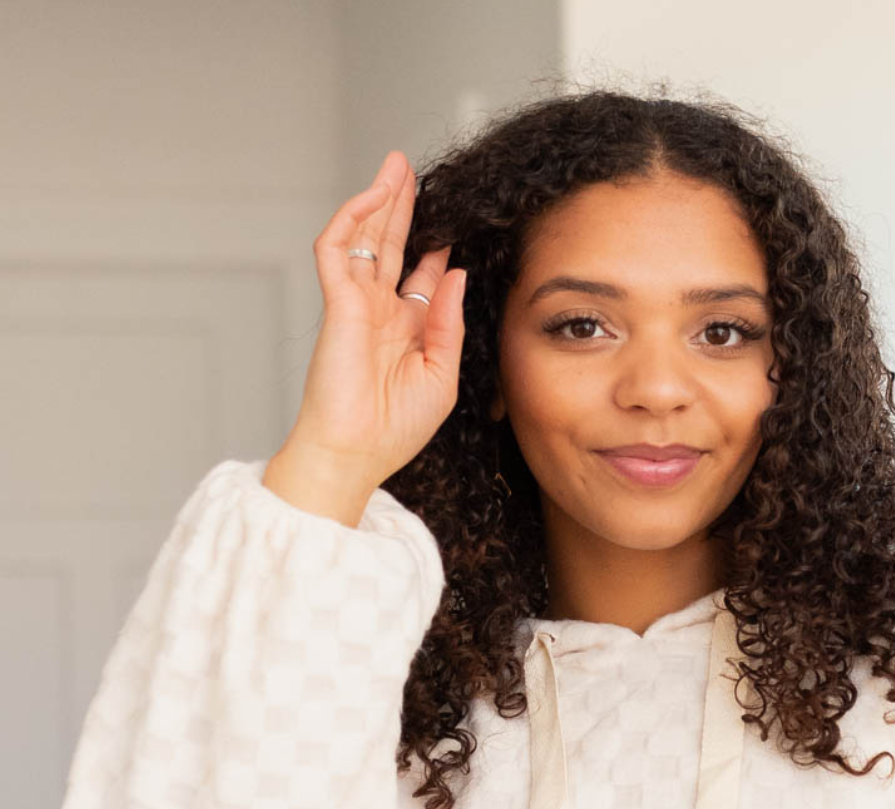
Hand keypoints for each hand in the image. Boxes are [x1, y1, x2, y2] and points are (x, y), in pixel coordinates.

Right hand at [282, 148, 467, 493]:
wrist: (355, 454)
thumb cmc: (394, 431)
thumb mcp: (442, 375)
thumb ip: (449, 323)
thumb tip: (456, 273)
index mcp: (405, 332)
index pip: (419, 277)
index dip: (435, 249)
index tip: (453, 226)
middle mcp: (380, 313)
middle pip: (391, 247)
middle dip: (403, 208)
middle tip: (411, 172)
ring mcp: (356, 304)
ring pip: (365, 237)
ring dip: (379, 200)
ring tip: (396, 166)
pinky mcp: (336, 301)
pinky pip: (337, 246)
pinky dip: (353, 216)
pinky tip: (375, 194)